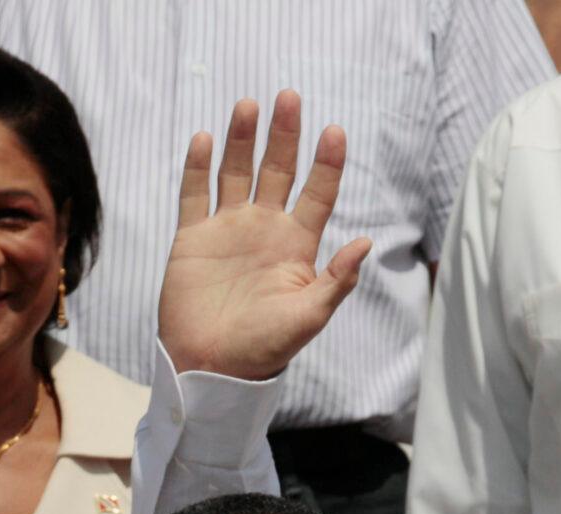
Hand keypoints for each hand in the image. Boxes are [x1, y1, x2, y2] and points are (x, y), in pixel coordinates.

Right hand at [157, 92, 370, 380]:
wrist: (211, 368)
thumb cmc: (264, 349)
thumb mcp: (308, 317)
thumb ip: (337, 281)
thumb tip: (367, 243)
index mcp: (296, 245)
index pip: (317, 194)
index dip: (326, 164)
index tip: (335, 132)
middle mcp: (264, 229)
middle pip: (277, 170)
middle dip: (284, 135)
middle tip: (289, 97)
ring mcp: (228, 229)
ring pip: (236, 172)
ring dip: (243, 139)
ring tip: (249, 105)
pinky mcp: (193, 238)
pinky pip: (195, 194)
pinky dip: (197, 166)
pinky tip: (204, 139)